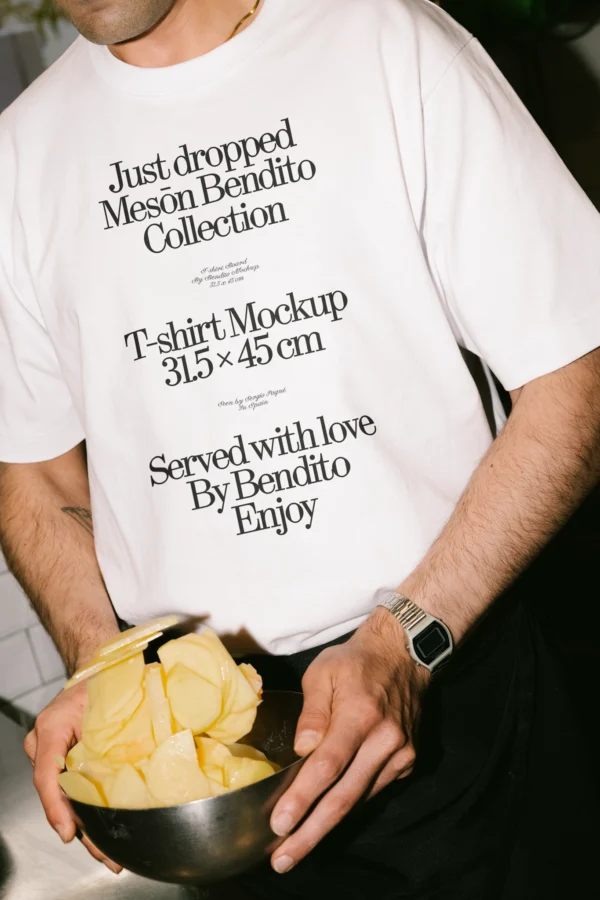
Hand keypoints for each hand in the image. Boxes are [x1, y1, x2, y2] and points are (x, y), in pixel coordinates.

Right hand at [23, 682, 121, 874]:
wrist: (95, 670)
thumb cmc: (100, 679)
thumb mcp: (106, 697)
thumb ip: (115, 725)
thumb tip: (141, 756)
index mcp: (51, 729)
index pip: (47, 775)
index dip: (57, 806)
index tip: (69, 830)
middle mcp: (44, 747)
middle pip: (57, 796)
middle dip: (80, 829)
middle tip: (105, 855)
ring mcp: (51, 757)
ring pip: (65, 799)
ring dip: (86, 827)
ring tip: (109, 855)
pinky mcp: (64, 764)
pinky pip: (72, 792)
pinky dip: (87, 813)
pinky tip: (105, 834)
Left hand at [269, 608, 429, 872]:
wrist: (405, 653)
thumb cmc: (356, 661)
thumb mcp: (323, 673)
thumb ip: (312, 712)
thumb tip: (302, 749)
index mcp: (360, 715)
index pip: (328, 766)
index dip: (303, 798)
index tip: (280, 824)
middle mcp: (384, 740)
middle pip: (344, 797)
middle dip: (311, 832)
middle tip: (283, 859)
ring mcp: (400, 753)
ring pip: (359, 799)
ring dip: (327, 824)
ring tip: (296, 846)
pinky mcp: (408, 760)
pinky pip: (373, 789)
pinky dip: (349, 804)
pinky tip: (325, 815)